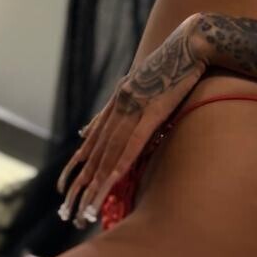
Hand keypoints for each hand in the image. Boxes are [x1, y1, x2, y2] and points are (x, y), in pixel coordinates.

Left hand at [55, 14, 208, 227]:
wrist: (193, 43)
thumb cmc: (174, 64)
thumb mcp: (143, 83)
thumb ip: (122, 105)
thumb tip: (96, 125)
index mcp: (118, 100)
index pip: (91, 141)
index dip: (76, 167)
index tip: (64, 189)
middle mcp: (119, 104)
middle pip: (94, 153)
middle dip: (81, 185)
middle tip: (68, 212)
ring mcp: (134, 107)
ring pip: (109, 154)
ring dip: (96, 185)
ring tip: (86, 210)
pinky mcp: (152, 111)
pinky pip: (131, 145)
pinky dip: (118, 167)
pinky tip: (108, 185)